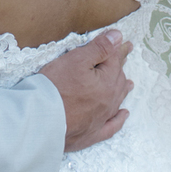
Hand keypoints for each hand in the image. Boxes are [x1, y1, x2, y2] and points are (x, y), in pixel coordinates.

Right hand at [40, 31, 132, 152]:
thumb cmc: (56, 87)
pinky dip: (119, 119)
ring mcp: (101, 119)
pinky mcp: (91, 134)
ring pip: (116, 100)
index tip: (126, 42)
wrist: (41, 120)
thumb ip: (99, 48)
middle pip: (117, 80)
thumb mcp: (76, 60)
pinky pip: (111, 126)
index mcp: (107, 83)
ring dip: (122, 89)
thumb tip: (118, 37)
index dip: (118, 49)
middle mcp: (109, 101)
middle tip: (125, 57)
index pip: (114, 61)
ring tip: (129, 83)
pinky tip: (123, 115)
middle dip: (120, 67)